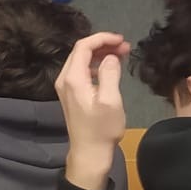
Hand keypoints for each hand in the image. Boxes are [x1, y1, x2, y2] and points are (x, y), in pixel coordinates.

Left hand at [55, 32, 130, 189]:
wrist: (89, 152)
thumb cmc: (101, 128)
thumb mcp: (111, 100)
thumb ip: (109, 74)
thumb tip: (110, 56)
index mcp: (72, 78)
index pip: (83, 46)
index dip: (102, 38)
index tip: (122, 40)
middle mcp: (64, 79)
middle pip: (81, 51)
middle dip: (103, 44)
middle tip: (125, 47)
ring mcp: (66, 86)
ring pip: (81, 60)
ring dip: (100, 54)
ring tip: (122, 55)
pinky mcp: (71, 93)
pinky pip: (82, 71)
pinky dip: (96, 65)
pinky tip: (111, 68)